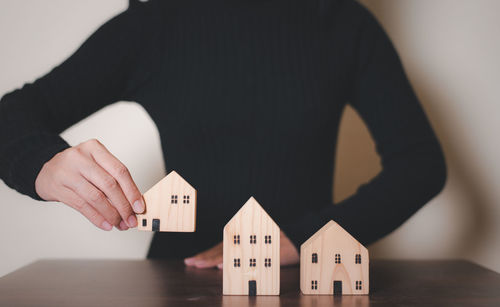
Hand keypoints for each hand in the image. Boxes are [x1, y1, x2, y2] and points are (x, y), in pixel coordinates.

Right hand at [35, 139, 144, 230]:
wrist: (46, 169)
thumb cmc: (77, 168)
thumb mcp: (95, 164)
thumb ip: (113, 179)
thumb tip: (134, 203)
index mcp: (95, 148)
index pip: (120, 171)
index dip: (132, 191)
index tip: (139, 207)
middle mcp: (80, 158)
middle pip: (109, 185)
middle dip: (123, 206)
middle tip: (131, 220)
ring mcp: (67, 172)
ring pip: (95, 197)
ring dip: (111, 214)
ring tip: (119, 224)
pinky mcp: (57, 188)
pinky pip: (82, 206)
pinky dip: (97, 218)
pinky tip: (106, 224)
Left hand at [184, 230, 299, 268]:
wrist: (300, 238)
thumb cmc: (282, 243)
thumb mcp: (261, 248)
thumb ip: (245, 254)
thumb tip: (226, 266)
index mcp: (244, 240)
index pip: (221, 247)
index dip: (207, 254)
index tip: (194, 260)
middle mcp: (246, 241)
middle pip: (221, 249)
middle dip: (205, 258)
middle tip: (190, 263)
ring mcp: (252, 245)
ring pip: (229, 253)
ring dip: (213, 260)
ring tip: (200, 265)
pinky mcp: (260, 252)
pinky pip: (245, 258)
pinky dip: (233, 262)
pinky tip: (222, 267)